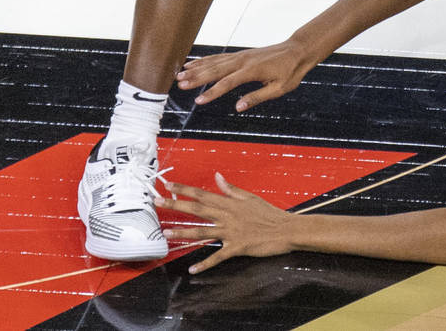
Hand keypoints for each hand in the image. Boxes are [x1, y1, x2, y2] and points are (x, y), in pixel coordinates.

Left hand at [162, 173, 293, 273]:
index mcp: (231, 202)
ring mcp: (231, 232)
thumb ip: (232, 189)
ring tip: (167, 233)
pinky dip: (205, 263)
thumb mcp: (251, 197)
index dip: (185, 189)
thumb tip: (217, 177)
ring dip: (184, 232)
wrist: (286, 229)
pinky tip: (193, 268)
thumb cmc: (270, 213)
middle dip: (177, 205)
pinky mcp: (237, 247)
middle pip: (198, 209)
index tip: (168, 185)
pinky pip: (218, 257)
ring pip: (203, 232)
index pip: (203, 193)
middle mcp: (228, 215)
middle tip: (158, 202)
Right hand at [177, 38, 314, 110]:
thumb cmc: (290, 71)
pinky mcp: (241, 55)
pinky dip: (205, 60)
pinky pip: (220, 57)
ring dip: (197, 68)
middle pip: (216, 70)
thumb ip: (257, 97)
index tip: (198, 101)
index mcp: (252, 70)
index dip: (212, 93)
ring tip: (180, 75)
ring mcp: (241, 56)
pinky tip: (194, 64)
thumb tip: (238, 108)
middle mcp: (243, 61)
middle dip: (197, 78)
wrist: (297, 50)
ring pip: (215, 62)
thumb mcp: (279, 89)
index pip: (228, 83)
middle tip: (179, 85)